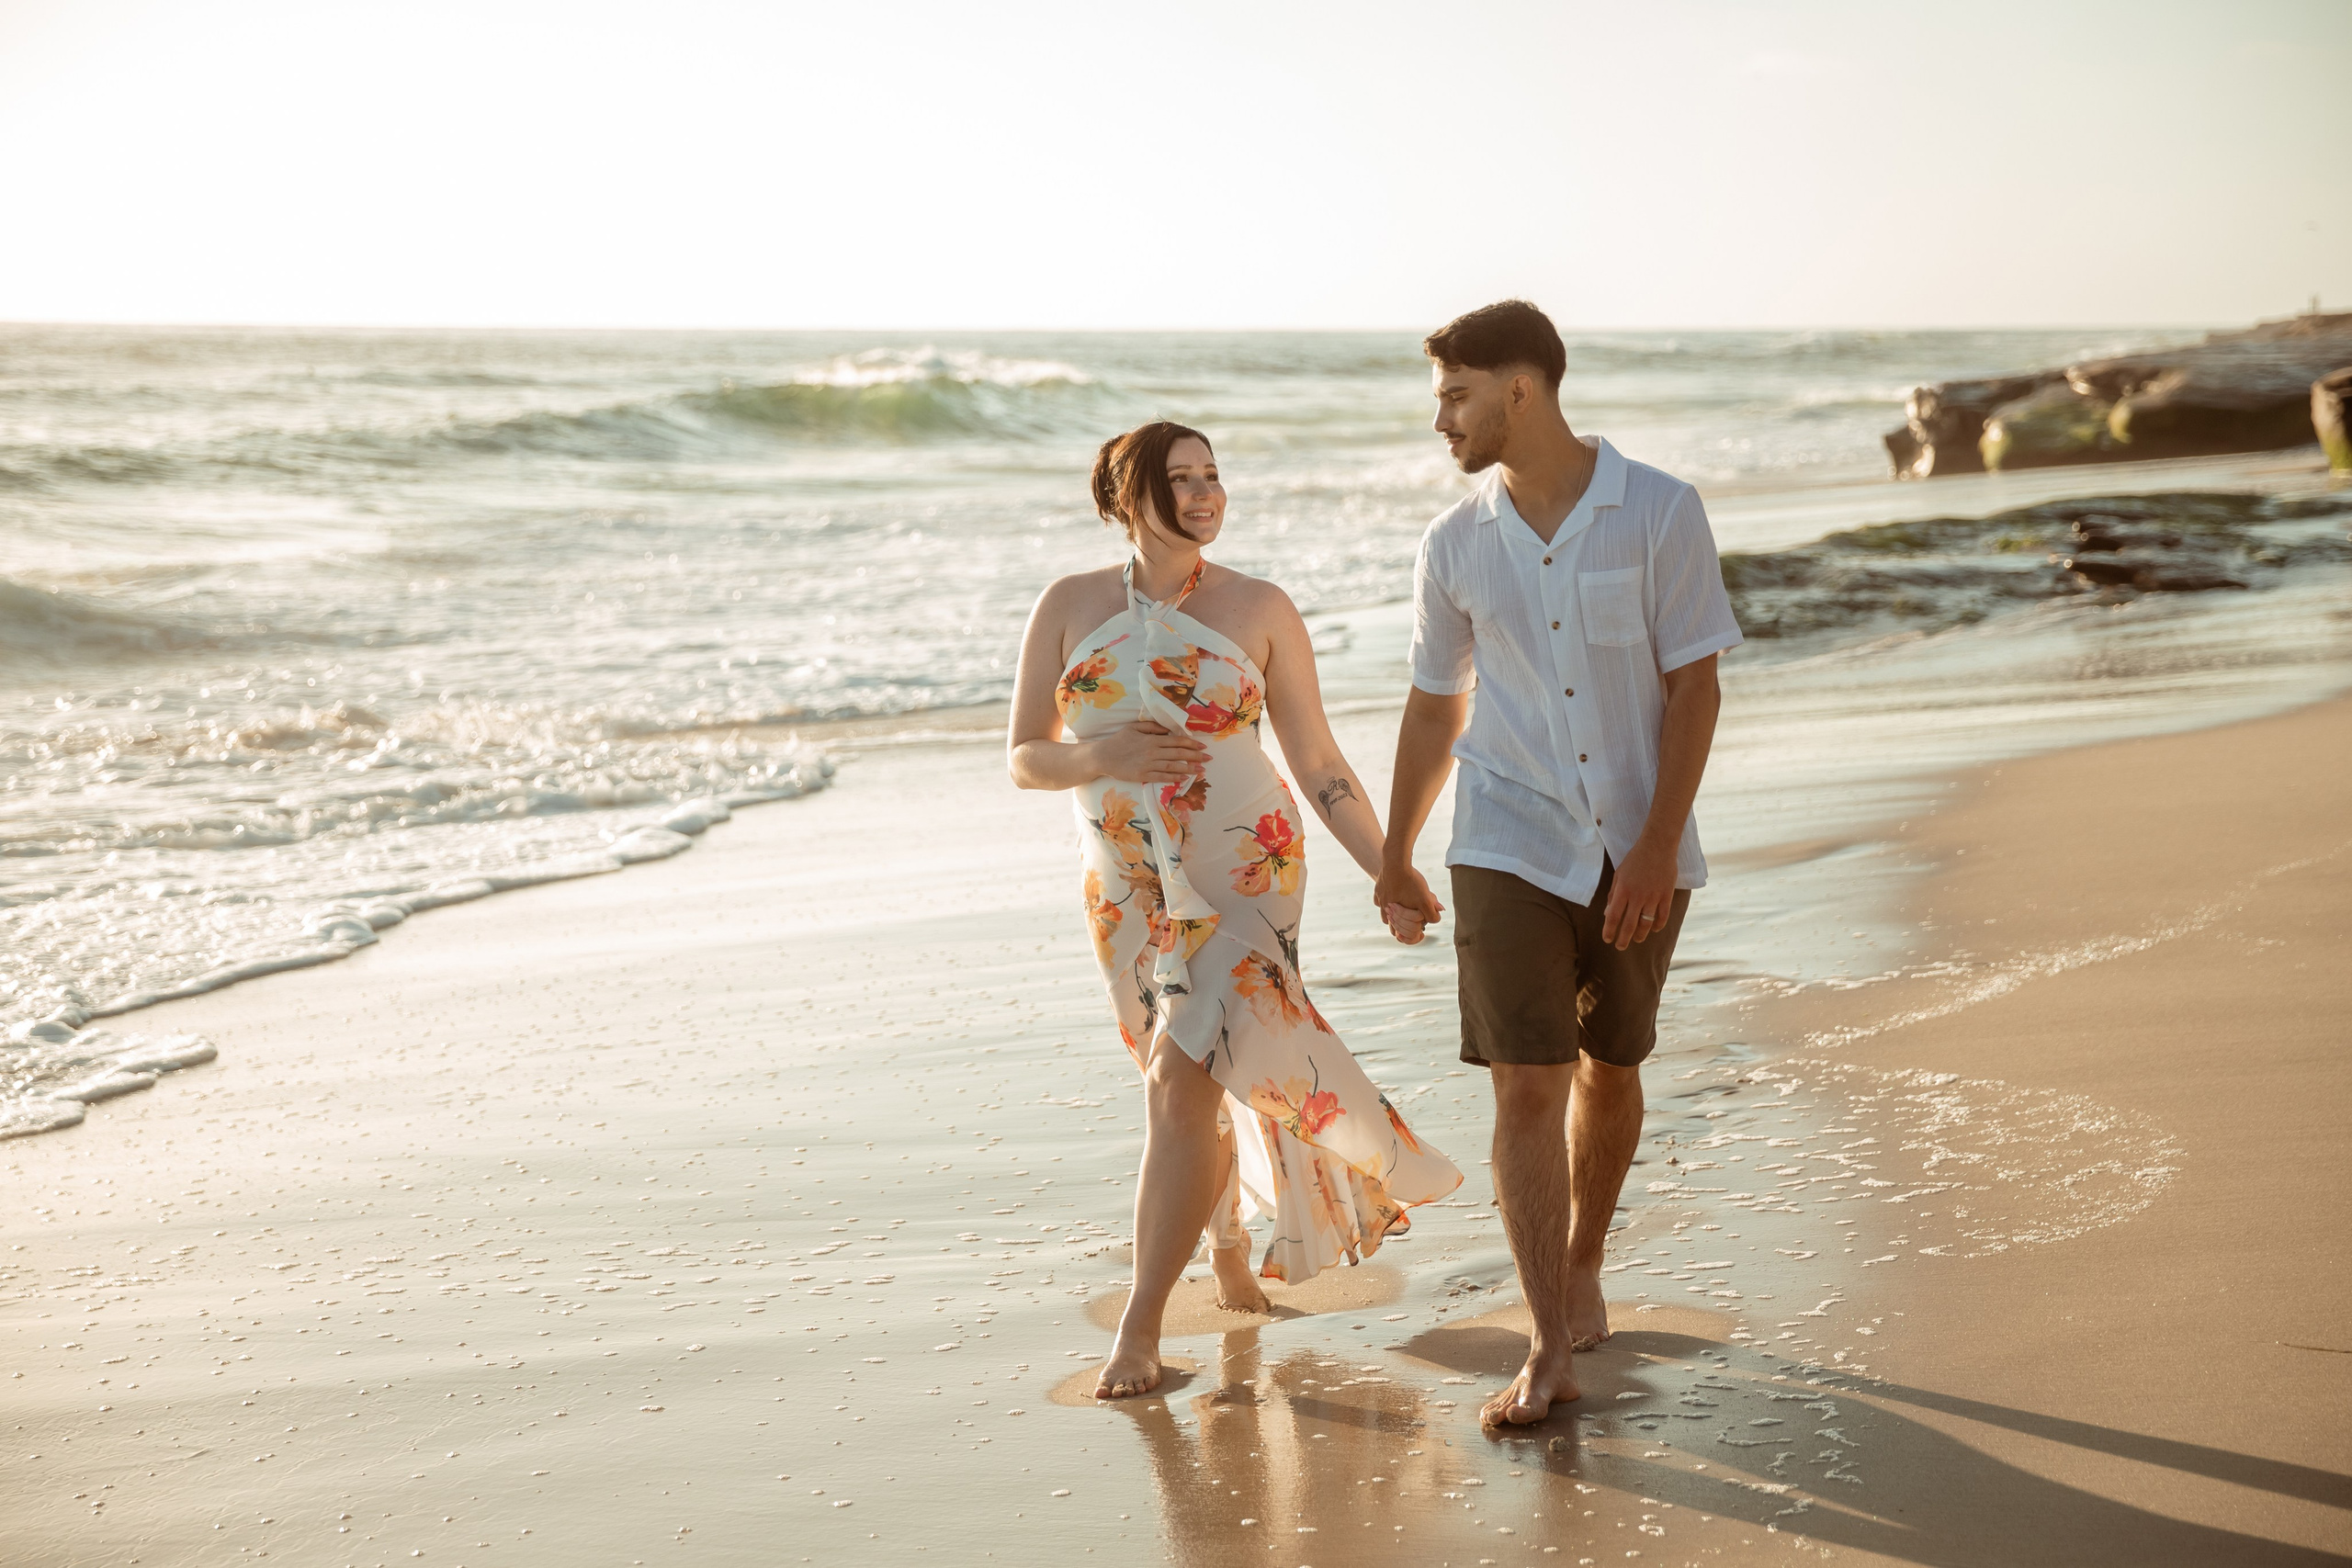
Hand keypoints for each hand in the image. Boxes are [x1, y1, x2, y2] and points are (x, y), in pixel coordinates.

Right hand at [1089, 719, 1208, 785]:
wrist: (1103, 756)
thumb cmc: (1118, 741)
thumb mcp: (1134, 727)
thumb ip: (1152, 727)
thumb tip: (1168, 729)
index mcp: (1152, 739)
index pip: (1176, 741)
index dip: (1191, 743)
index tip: (1202, 746)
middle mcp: (1153, 751)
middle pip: (1178, 753)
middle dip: (1196, 756)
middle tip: (1209, 758)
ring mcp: (1148, 764)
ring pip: (1173, 766)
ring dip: (1189, 768)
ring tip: (1201, 770)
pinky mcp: (1143, 775)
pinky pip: (1161, 777)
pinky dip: (1174, 778)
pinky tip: (1184, 778)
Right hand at [1373, 859, 1442, 942]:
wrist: (1395, 862)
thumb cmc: (1410, 882)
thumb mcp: (1425, 899)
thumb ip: (1431, 912)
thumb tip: (1437, 916)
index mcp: (1395, 915)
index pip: (1399, 933)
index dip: (1410, 934)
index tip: (1418, 932)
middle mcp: (1385, 909)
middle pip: (1391, 925)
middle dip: (1400, 925)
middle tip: (1410, 923)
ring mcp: (1380, 898)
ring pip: (1384, 913)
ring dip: (1392, 914)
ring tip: (1401, 911)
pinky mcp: (1378, 888)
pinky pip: (1379, 899)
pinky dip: (1385, 900)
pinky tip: (1392, 896)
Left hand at [1600, 840, 1677, 949]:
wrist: (1657, 846)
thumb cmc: (1635, 859)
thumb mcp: (1619, 874)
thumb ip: (1614, 894)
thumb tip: (1607, 913)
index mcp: (1623, 890)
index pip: (1613, 916)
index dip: (1609, 931)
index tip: (1607, 939)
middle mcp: (1637, 896)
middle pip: (1629, 925)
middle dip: (1623, 939)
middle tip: (1620, 947)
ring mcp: (1653, 897)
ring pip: (1646, 924)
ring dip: (1640, 935)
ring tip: (1637, 940)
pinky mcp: (1666, 895)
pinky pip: (1662, 916)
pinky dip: (1657, 926)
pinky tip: (1653, 930)